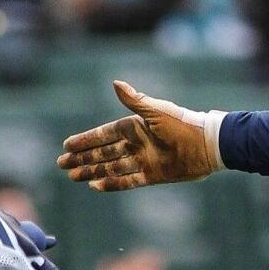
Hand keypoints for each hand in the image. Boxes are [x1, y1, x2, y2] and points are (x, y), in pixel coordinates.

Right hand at [58, 81, 219, 190]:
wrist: (206, 145)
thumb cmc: (182, 124)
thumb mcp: (156, 111)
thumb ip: (134, 100)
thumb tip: (115, 83)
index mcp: (135, 126)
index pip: (103, 134)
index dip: (85, 140)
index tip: (67, 145)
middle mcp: (136, 143)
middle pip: (103, 152)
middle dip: (82, 158)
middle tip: (62, 163)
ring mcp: (143, 160)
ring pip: (111, 167)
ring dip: (92, 171)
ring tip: (73, 176)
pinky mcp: (152, 175)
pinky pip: (127, 180)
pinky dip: (111, 183)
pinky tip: (95, 186)